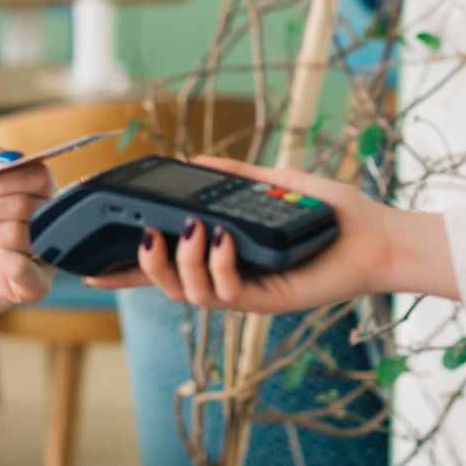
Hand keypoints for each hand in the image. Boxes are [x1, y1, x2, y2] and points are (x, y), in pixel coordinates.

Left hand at [0, 145, 54, 341]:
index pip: (40, 176)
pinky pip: (26, 268)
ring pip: (19, 233)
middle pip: (26, 205)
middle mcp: (46, 224)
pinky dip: (4, 260)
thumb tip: (10, 158)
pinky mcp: (34, 285)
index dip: (7, 178)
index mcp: (35, 196)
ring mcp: (43, 256)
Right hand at [83, 155, 457, 313]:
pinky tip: (223, 239)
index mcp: (223, 257)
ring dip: (182, 262)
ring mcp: (246, 293)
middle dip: (145, 266)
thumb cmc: (333, 215)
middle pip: (167, 286)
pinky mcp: (267, 301)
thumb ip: (233, 178)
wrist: (376, 235)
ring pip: (189, 293)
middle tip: (146, 236)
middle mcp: (229, 279)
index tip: (89, 269)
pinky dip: (217, 264)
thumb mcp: (273, 185)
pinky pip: (226, 292)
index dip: (127, 271)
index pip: (167, 267)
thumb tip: (194, 164)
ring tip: (191, 231)